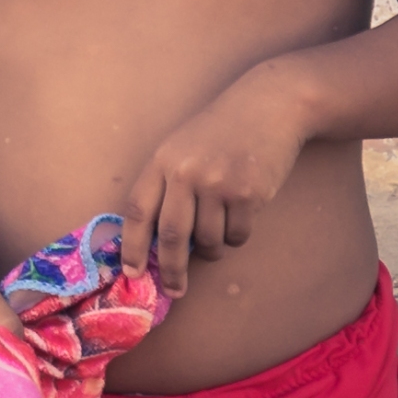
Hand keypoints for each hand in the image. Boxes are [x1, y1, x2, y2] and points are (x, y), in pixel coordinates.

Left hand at [122, 64, 317, 295]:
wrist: (267, 106)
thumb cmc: (219, 132)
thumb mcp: (180, 148)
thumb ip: (167, 187)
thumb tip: (156, 243)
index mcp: (161, 161)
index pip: (137, 211)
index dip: (131, 246)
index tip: (131, 273)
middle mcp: (185, 173)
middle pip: (170, 236)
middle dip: (171, 270)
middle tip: (175, 290)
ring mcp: (218, 184)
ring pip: (207, 241)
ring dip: (211, 249)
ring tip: (218, 230)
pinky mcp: (249, 194)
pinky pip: (237, 236)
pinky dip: (237, 236)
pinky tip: (241, 214)